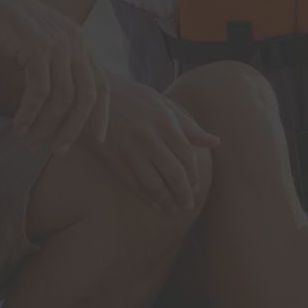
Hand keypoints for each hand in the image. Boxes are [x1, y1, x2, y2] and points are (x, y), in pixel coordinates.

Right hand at [0, 0, 109, 154]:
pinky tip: (17, 126)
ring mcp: (58, 43)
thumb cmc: (8, 26)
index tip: (96, 141)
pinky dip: (29, 114)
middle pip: (86, 98)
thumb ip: (57, 67)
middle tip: (57, 151)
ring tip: (29, 141)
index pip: (102, 86)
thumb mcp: (42, 45)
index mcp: (81, 42)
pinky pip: (38, 92)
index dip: (101, 116)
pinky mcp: (37, 47)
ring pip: (61, 99)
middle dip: (72, 129)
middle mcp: (76, 41)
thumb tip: (64, 106)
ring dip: (45, 126)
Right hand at [92, 81, 219, 212]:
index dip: (194, 176)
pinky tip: (155, 204)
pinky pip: (134, 185)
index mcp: (164, 121)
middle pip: (174, 174)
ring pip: (154, 184)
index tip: (196, 188)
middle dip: (184, 194)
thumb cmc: (132, 98)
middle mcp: (148, 137)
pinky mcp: (113, 160)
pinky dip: (147, 198)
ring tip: (174, 210)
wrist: (92, 96)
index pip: (187, 156)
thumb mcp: (162, 104)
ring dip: (167, 201)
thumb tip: (216, 142)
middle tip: (188, 205)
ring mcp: (129, 150)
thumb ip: (189, 126)